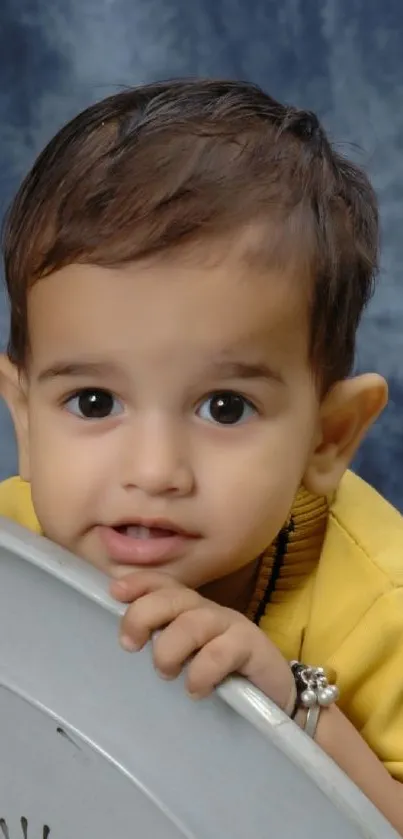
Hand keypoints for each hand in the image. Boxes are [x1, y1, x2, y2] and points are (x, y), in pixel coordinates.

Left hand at [110, 571, 293, 707]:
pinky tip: (197, 690)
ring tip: (167, 673)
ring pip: (193, 622)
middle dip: (144, 614)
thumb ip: (161, 645)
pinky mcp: (253, 647)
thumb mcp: (187, 659)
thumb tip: (124, 643)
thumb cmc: (221, 678)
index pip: (163, 584)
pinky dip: (201, 673)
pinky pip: (220, 653)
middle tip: (130, 645)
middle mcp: (209, 611)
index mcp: (190, 610)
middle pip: (173, 597)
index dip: (139, 583)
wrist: (275, 696)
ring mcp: (232, 626)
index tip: (114, 592)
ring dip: (170, 649)